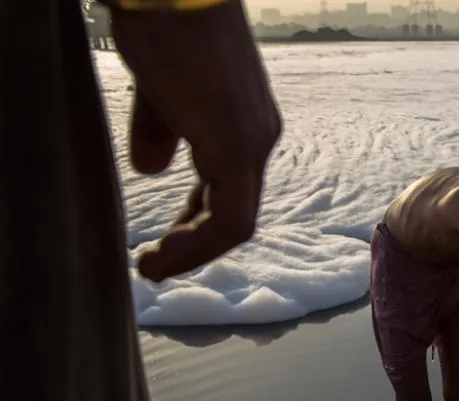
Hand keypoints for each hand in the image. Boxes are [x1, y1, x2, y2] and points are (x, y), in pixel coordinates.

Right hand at [111, 1, 281, 281]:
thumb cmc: (161, 28)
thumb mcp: (158, 90)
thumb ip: (161, 131)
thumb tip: (150, 168)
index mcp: (244, 125)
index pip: (228, 190)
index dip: (194, 223)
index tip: (160, 244)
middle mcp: (259, 138)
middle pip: (235, 211)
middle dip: (193, 243)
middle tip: (154, 263)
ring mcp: (253, 143)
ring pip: (236, 223)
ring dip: (193, 252)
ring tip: (153, 266)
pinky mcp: (237, 146)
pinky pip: (230, 218)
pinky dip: (197, 243)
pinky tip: (164, 250)